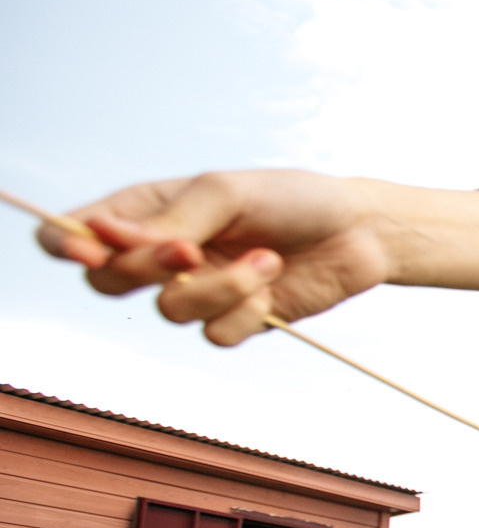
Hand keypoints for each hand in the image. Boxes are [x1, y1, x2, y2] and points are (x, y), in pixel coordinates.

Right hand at [41, 171, 478, 344]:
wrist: (360, 230)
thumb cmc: (293, 198)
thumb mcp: (227, 193)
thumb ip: (172, 219)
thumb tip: (116, 242)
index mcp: (148, 212)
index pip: (76, 234)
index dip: (68, 246)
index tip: (94, 249)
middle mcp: (166, 254)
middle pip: (107, 283)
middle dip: (145, 270)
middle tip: (188, 250)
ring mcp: (199, 289)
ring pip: (168, 311)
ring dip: (218, 287)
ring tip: (266, 259)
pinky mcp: (237, 320)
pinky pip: (215, 334)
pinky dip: (244, 310)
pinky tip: (274, 284)